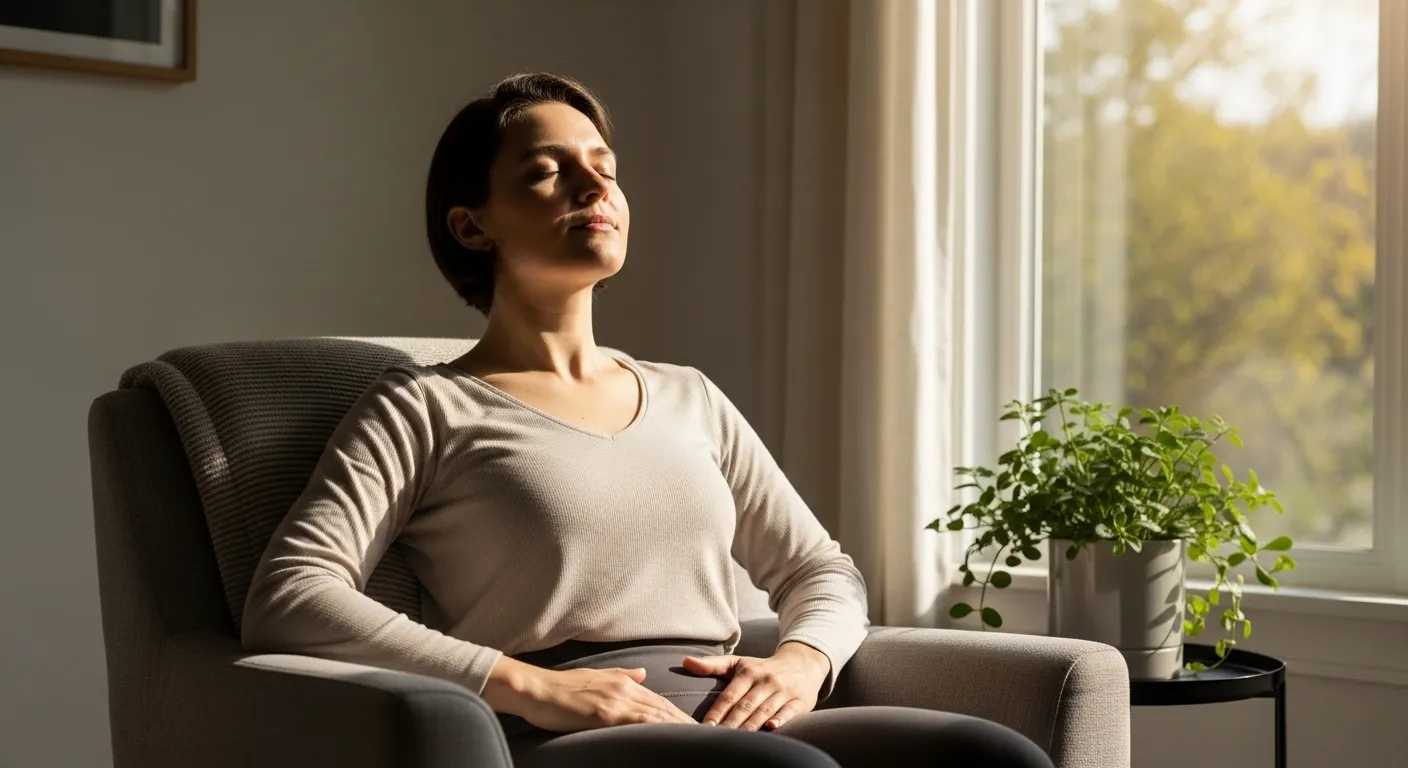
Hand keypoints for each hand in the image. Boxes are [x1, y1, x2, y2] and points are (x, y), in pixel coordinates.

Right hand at [485, 658, 696, 732]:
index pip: (658, 701)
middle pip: (663, 709)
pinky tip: (668, 738)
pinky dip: (656, 729)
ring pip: (656, 715)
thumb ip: (623, 675)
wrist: (536, 688)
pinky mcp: (605, 713)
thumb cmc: (561, 686)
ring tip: (697, 741)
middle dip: (685, 724)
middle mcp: (625, 687)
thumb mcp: (597, 675)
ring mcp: (616, 699)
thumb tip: (644, 674)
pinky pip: (637, 722)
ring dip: (678, 728)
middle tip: (707, 737)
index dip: (678, 715)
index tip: (695, 727)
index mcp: (623, 681)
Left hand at [681, 641, 829, 730]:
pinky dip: (781, 719)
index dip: (718, 711)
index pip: (730, 695)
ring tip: (737, 739)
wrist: (802, 664)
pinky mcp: (799, 701)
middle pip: (746, 705)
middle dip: (731, 723)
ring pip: (764, 710)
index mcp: (749, 672)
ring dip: (750, 725)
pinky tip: (771, 728)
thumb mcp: (739, 663)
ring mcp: (783, 691)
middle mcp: (766, 681)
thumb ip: (712, 665)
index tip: (706, 726)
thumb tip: (685, 662)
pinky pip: (789, 712)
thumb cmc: (762, 668)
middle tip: (717, 737)